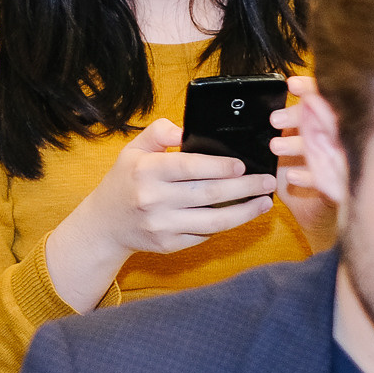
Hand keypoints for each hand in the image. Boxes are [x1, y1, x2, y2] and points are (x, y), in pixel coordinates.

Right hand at [76, 119, 276, 258]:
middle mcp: (153, 198)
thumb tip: (187, 129)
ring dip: (245, 211)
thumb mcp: (133, 150)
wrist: (105, 224)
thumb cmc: (125, 181)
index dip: (220, 166)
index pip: (189, 166)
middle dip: (245, 187)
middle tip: (268, 180)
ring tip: (264, 201)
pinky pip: (205, 234)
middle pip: (209, 193)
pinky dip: (226, 225)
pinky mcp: (169, 244)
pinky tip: (240, 215)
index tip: (242, 164)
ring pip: (214, 220)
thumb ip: (159, 132)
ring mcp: (161, 224)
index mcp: (145, 170)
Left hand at [271, 79, 336, 247]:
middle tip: (274, 120)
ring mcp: (344, 163)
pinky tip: (290, 176)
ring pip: (327, 148)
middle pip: (327, 120)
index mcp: (326, 125)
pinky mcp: (342, 188)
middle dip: (300, 117)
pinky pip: (328, 180)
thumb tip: (253, 109)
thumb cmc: (297, 174)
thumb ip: (280, 128)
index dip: (310, 89)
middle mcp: (339, 141)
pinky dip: (308, 176)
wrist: (313, 214)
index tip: (290, 84)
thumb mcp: (285, 147)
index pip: (324, 99)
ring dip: (299, 145)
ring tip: (274, 146)